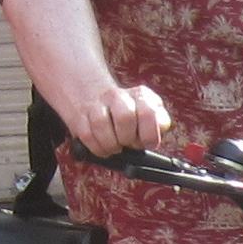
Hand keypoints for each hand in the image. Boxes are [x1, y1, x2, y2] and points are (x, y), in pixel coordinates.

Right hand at [59, 79, 176, 155]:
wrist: (96, 99)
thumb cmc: (128, 113)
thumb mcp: (150, 113)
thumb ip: (160, 120)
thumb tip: (162, 126)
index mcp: (140, 95)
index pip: (148, 112)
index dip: (149, 135)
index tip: (147, 143)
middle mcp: (117, 97)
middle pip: (124, 117)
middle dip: (128, 138)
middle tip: (128, 143)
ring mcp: (96, 106)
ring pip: (101, 125)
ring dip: (111, 145)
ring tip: (115, 146)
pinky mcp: (80, 118)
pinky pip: (87, 136)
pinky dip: (98, 148)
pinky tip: (103, 146)